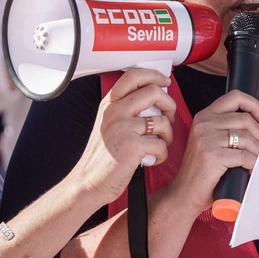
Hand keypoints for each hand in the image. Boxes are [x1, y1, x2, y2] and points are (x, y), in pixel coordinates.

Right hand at [70, 69, 174, 202]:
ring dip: (169, 135)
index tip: (165, 81)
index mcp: (109, 105)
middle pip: (153, 91)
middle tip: (169, 117)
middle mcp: (115, 112)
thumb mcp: (108, 124)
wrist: (88, 182)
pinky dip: (162, 154)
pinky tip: (154, 159)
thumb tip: (154, 96)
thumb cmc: (102, 156)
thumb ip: (125, 109)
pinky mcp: (132, 147)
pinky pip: (161, 145)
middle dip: (169, 104)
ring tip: (161, 143)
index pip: (133, 76)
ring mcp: (123, 128)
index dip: (154, 75)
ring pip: (163, 120)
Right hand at [160, 90, 258, 215]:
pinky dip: (253, 164)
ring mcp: (206, 139)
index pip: (234, 97)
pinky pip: (244, 156)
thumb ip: (232, 130)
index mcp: (204, 117)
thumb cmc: (203, 172)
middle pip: (245, 119)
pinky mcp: (212, 156)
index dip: (253, 104)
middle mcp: (204, 124)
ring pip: (247, 137)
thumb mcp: (214, 144)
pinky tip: (251, 171)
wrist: (184, 194)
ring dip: (258, 151)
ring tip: (258, 162)